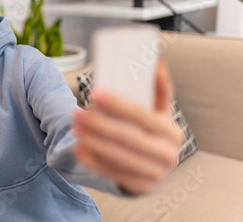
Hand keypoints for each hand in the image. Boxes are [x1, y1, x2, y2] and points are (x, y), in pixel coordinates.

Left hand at [72, 61, 183, 194]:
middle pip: (128, 138)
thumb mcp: (157, 111)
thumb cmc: (150, 130)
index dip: (119, 104)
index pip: (144, 115)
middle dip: (99, 124)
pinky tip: (78, 148)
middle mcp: (168, 154)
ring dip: (92, 142)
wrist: (154, 166)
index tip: (95, 93)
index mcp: (172, 131)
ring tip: (75, 128)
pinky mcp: (140, 187)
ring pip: (119, 157)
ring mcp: (156, 174)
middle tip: (76, 113)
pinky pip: (112, 173)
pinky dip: (92, 161)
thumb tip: (156, 61)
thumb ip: (157, 88)